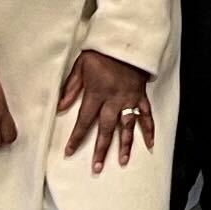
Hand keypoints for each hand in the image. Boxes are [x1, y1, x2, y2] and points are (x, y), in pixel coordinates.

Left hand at [60, 53, 153, 170]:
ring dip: (125, 145)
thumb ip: (71, 88)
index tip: (69, 152)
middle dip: (101, 149)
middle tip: (97, 168)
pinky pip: (146, 115)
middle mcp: (113, 100)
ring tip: (122, 161)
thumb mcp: (80, 67)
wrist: (125, 41)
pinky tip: (150, 144)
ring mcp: (129, 99)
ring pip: (127, 126)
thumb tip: (60, 107)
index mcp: (97, 93)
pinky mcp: (140, 96)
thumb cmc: (100, 53)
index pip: (84, 120)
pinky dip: (149, 130)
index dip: (77, 137)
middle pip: (106, 129)